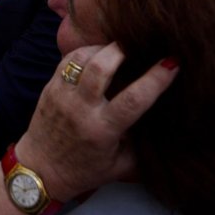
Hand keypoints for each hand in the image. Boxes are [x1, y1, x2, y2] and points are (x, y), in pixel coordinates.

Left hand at [15, 42, 178, 202]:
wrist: (41, 169)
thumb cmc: (85, 169)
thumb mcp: (120, 166)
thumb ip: (142, 145)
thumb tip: (164, 119)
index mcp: (102, 130)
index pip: (134, 99)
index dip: (155, 79)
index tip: (172, 63)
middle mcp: (81, 109)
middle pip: (101, 67)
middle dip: (122, 50)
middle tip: (137, 45)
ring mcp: (62, 95)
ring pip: (81, 59)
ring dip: (102, 48)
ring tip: (117, 48)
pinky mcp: (49, 87)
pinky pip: (67, 60)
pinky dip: (84, 52)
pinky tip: (96, 54)